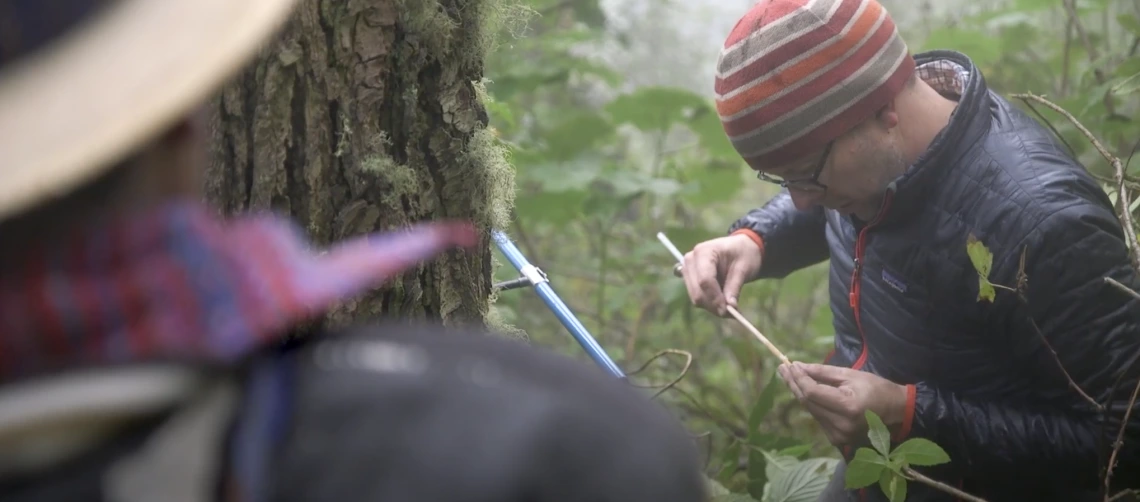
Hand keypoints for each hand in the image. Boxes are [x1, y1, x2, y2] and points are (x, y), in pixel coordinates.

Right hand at [681, 234, 761, 316]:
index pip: (704, 280)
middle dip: (714, 305)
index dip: (715, 298)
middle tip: (732, 314)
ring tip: (731, 308)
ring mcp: (687, 270)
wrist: (740, 249)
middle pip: (697, 291)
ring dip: (712, 307)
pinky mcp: (690, 280)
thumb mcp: (743, 268)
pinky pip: (698, 298)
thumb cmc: (743, 254)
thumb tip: (729, 308)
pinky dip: (710, 304)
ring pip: (696, 298)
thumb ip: (734, 287)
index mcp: (703, 252)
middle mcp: (690, 260)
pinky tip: (723, 303)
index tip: (728, 310)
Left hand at [778, 362, 908, 446]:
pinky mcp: (837, 439)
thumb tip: (798, 367)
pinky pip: (818, 418)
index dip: (799, 379)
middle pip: (808, 403)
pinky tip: (803, 391)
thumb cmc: (876, 388)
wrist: (896, 412)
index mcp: (847, 407)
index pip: (813, 393)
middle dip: (794, 384)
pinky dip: (811, 404)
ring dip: (799, 393)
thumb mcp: (850, 375)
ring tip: (790, 376)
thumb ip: (822, 373)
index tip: (789, 365)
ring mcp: (839, 435)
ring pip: (811, 410)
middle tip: (782, 368)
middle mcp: (841, 425)